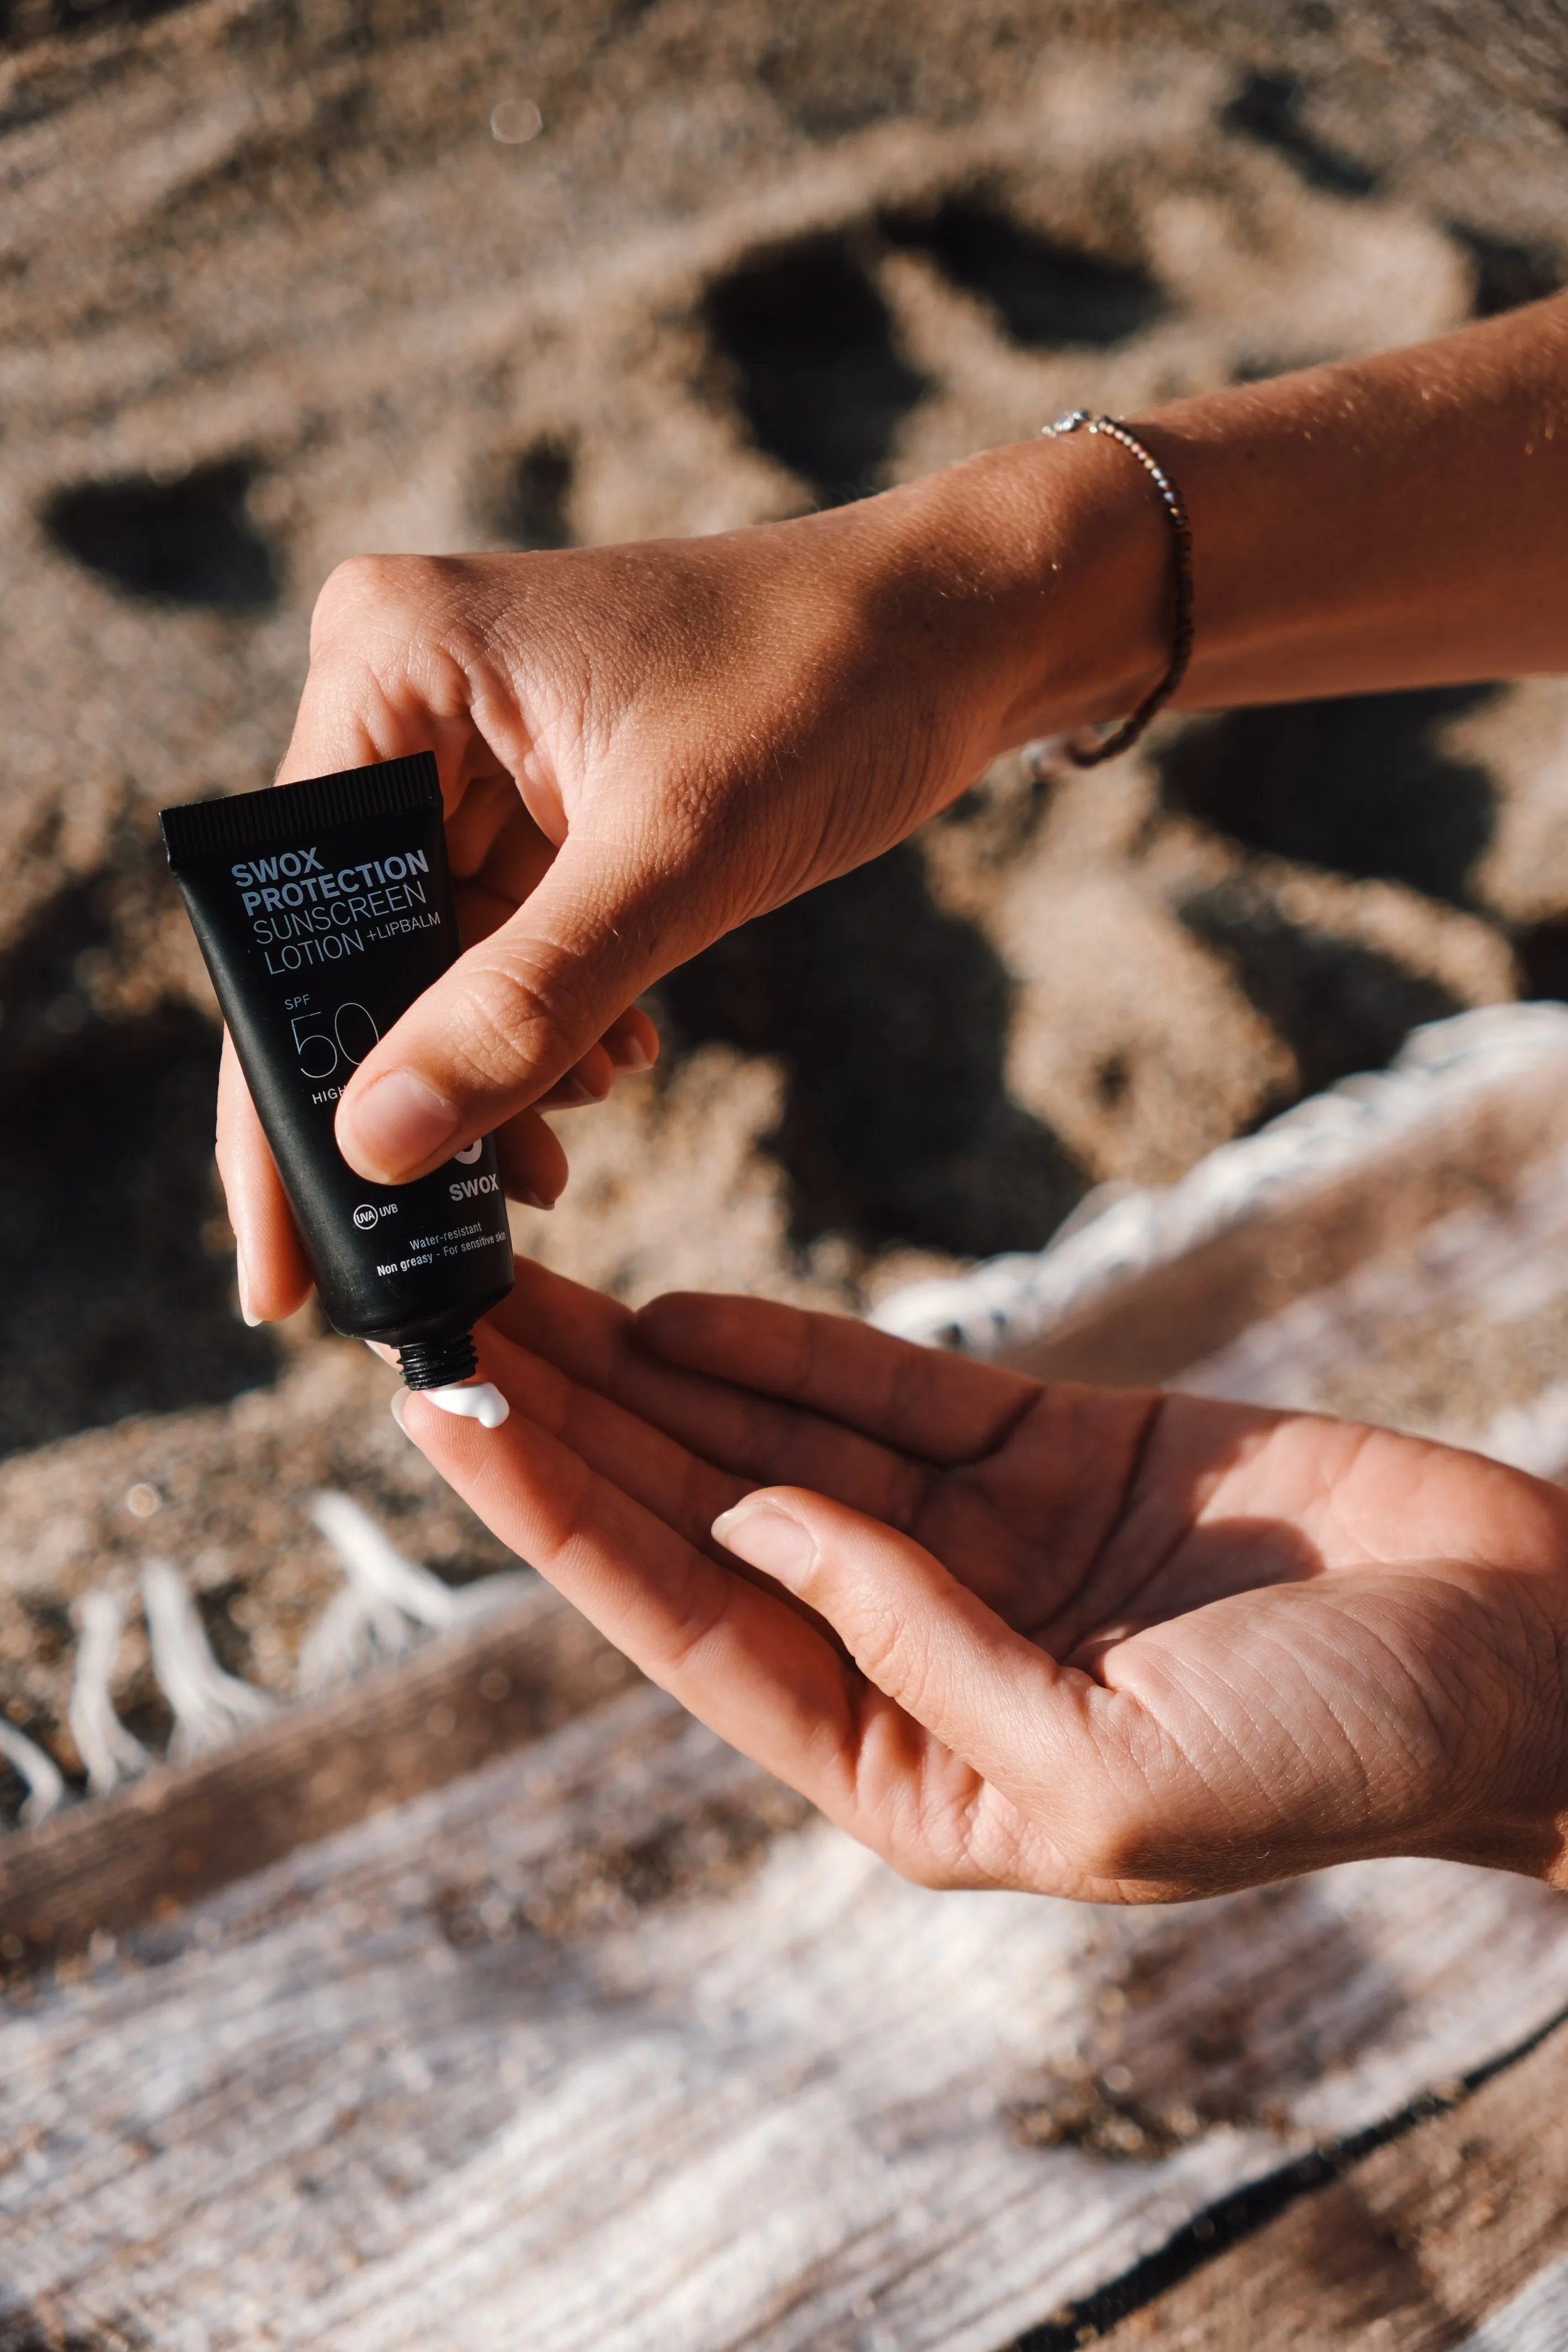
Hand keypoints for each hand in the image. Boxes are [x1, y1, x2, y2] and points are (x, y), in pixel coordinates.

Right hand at [221, 450, 1170, 1316]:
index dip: (281, 1089)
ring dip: (488, 1071)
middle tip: (422, 1247)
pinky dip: (543, 1022)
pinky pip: (497, 939)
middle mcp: (396, 691)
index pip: (285, 909)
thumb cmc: (826, 689)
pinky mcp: (529, 789)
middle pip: (344, 945)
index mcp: (386, 660)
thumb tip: (376, 1147)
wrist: (955, 628)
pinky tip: (608, 1069)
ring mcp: (461, 742)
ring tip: (554, 1163)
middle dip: (398, 1094)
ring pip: (425, 959)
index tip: (282, 1251)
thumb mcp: (674, 863)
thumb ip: (522, 1006)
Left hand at [389, 1262, 1567, 1900]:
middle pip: (705, 1520)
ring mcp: (982, 1549)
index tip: (449, 1419)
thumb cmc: (1345, 1756)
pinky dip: (787, 1347)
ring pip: (774, 1439)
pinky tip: (674, 1309)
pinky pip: (891, 1390)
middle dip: (571, 1429)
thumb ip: (919, 1648)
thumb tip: (755, 1518)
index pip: (697, 1626)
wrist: (1530, 1653)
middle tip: (439, 1326)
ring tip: (522, 1293)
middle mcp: (920, 1658)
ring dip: (648, 1370)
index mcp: (916, 1776)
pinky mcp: (1052, 1452)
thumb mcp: (1109, 1770)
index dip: (563, 1521)